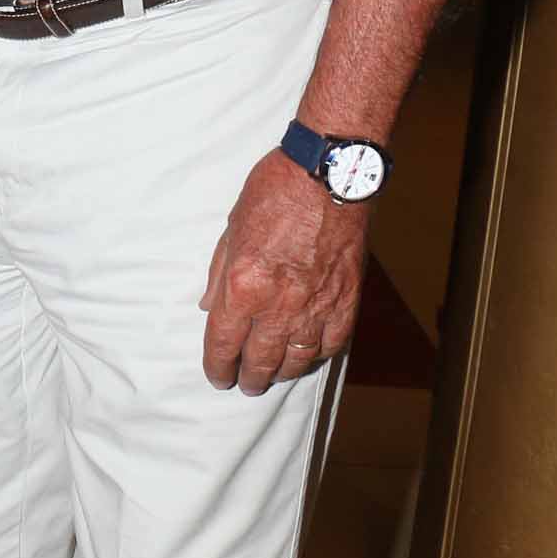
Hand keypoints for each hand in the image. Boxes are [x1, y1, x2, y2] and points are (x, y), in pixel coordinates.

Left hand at [199, 149, 365, 394]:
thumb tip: (210, 308)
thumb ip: (219, 273)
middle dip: (249, 377)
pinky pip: (332, 342)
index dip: (218, 366)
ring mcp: (316, 305)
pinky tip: (310, 354)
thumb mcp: (231, 228)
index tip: (217, 376)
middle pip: (260, 360)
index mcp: (243, 285)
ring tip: (273, 375)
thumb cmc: (274, 192)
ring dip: (282, 372)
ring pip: (297, 359)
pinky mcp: (346, 299)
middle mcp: (279, 304)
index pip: (223, 343)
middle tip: (245, 384)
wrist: (329, 173)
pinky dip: (319, 354)